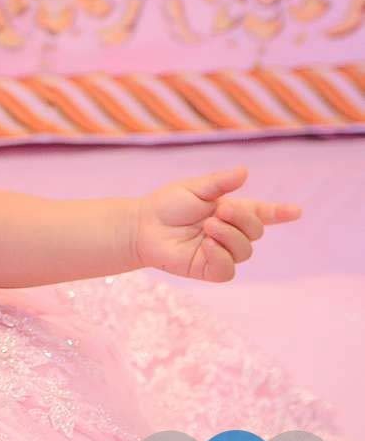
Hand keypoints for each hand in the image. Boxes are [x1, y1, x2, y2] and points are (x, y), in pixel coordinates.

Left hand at [133, 166, 301, 281]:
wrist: (143, 225)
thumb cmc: (167, 205)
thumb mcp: (194, 188)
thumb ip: (220, 183)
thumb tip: (244, 172)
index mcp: (230, 211)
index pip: (262, 212)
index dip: (280, 213)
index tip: (296, 211)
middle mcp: (230, 232)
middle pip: (256, 231)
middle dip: (242, 219)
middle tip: (217, 211)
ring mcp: (221, 252)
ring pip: (245, 251)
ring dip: (229, 236)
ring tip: (207, 227)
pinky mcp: (209, 269)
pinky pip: (228, 269)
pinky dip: (221, 256)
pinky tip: (207, 246)